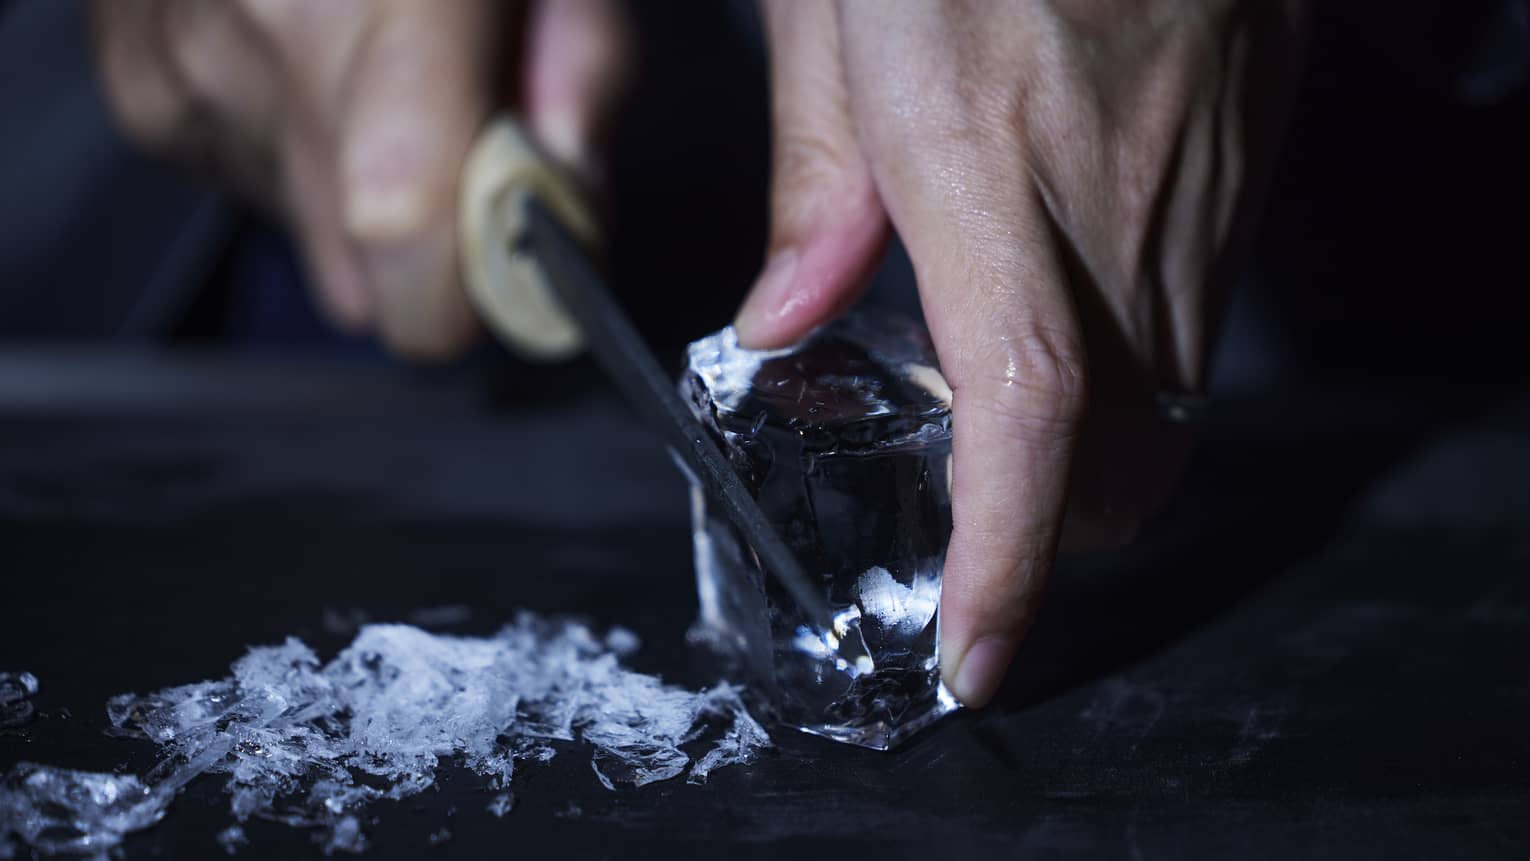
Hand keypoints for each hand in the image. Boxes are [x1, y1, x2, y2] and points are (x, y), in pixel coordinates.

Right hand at [90, 0, 631, 357]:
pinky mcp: (145, 86)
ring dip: (358, 189)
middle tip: (463, 155)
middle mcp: (275, 33)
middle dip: (428, 256)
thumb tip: (574, 194)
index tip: (515, 288)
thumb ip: (583, 63)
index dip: (464, 295)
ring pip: (304, 235)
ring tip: (382, 72)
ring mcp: (194, 64)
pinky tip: (309, 65)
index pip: (405, 215)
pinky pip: (245, 181)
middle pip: (357, 274)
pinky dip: (292, 148)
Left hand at [736, 0, 1305, 705]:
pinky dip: (1132, 370)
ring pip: (1170, 406)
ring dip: (1093, 460)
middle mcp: (1111, 200)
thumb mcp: (838, 17)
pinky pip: (1195, 321)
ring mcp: (1197, 186)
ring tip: (1006, 429)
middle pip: (1116, 455)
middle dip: (1049, 534)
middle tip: (968, 532)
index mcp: (986, 161)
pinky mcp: (1241, 162)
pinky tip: (1067, 313)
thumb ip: (815, 185)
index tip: (979, 653)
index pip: (1022, 416)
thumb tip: (785, 320)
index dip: (1007, 563)